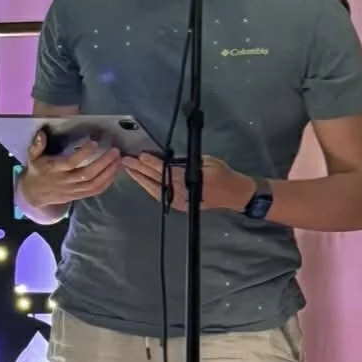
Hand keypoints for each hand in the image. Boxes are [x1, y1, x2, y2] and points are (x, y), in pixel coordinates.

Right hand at [17, 128, 121, 209]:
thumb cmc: (37, 171)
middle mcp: (66, 181)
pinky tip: (115, 172)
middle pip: (87, 174)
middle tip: (115, 151)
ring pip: (94, 184)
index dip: (83, 153)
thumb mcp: (33, 156)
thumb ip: (37, 145)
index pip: (71, 162)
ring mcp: (73, 190)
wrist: (35, 194)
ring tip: (118, 160)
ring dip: (109, 172)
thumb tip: (41, 134)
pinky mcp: (79, 195)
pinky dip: (107, 183)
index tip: (94, 142)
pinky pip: (95, 191)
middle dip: (103, 162)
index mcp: (55, 169)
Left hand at [121, 153, 251, 211]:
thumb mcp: (207, 160)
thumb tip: (168, 159)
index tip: (142, 156)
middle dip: (141, 170)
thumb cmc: (223, 175)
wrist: (233, 194)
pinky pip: (161, 196)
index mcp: (193, 179)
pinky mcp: (180, 205)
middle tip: (128, 161)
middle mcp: (185, 192)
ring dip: (141, 179)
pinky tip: (142, 182)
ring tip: (130, 170)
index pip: (168, 170)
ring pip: (156, 189)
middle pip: (158, 179)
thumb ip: (187, 161)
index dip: (153, 163)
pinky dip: (150, 188)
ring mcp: (181, 201)